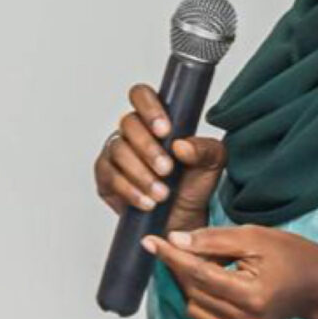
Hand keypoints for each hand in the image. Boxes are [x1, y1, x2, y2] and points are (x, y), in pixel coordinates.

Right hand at [95, 81, 226, 235]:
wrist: (182, 222)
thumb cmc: (193, 187)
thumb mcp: (212, 164)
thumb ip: (205, 149)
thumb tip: (181, 145)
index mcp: (156, 120)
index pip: (142, 96)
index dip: (149, 108)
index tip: (165, 130)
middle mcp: (132, 133)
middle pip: (128, 124)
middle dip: (148, 148)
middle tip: (167, 170)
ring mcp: (115, 154)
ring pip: (118, 151)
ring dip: (141, 173)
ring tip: (162, 193)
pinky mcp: (105, 178)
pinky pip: (110, 177)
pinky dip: (130, 190)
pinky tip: (147, 202)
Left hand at [144, 224, 317, 318]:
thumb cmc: (290, 256)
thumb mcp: (253, 237)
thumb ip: (211, 240)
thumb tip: (174, 241)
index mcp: (251, 295)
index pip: (199, 274)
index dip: (172, 257)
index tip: (150, 243)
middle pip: (194, 292)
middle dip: (185, 268)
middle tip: (189, 249)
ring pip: (194, 309)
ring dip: (193, 287)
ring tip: (214, 270)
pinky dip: (203, 304)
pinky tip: (219, 289)